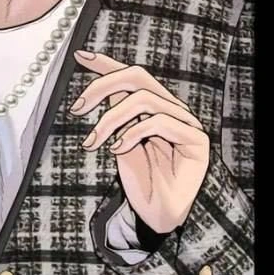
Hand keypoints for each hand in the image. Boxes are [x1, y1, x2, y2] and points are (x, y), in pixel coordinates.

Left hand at [71, 57, 210, 232]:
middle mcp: (172, 110)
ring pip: (144, 98)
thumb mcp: (121, 144)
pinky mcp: (196, 141)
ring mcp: (186, 123)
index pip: (132, 76)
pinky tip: (117, 149)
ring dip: (111, 118)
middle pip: (138, 77)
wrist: (159, 218)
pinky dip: (132, 133)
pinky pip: (159, 122)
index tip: (80, 56)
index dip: (107, 64)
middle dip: (103, 85)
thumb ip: (116, 116)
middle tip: (77, 107)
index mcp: (155, 108)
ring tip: (94, 141)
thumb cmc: (142, 184)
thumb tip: (100, 88)